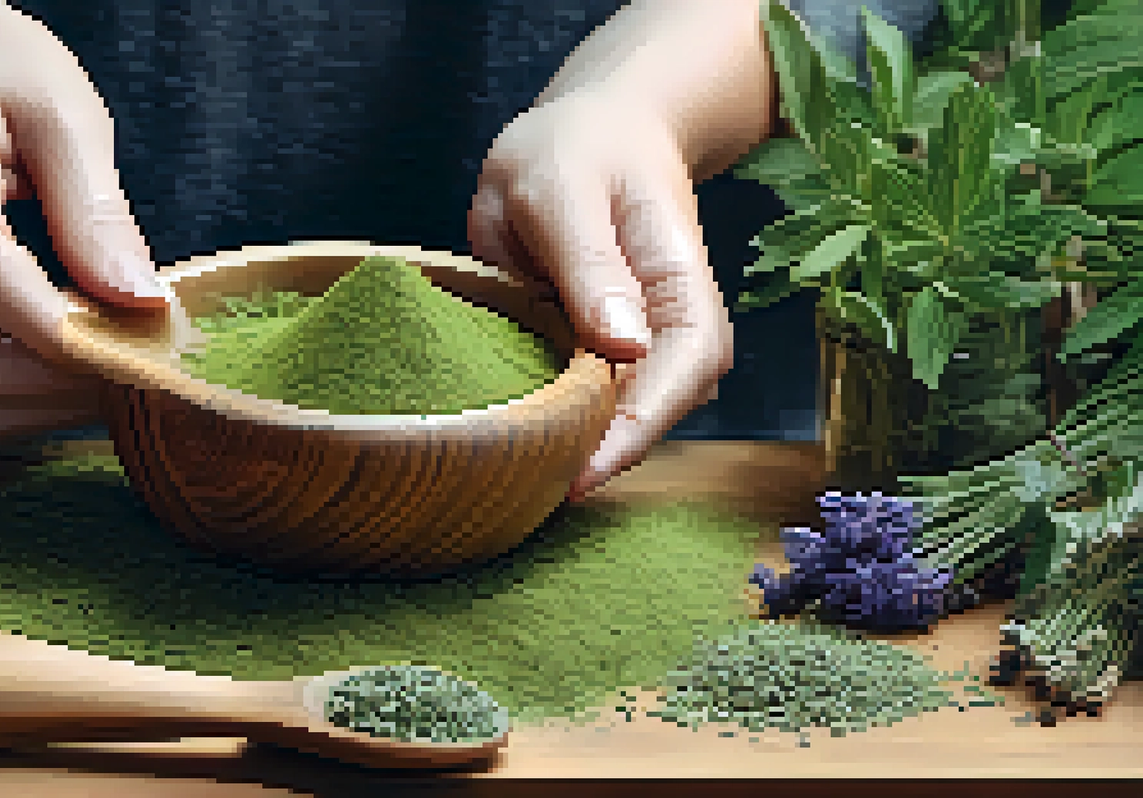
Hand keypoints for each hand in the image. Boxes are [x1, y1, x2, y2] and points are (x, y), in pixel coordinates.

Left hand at [470, 91, 733, 500]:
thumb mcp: (562, 188)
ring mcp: (649, 341)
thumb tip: (625, 346)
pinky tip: (524, 438)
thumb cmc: (576, 150)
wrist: (590, 134)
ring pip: (632, 416)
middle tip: (532, 485)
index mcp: (679, 278)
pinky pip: (599, 403)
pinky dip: (566, 425)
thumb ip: (589, 262)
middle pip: (663, 409)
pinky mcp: (614, 353)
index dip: (638, 429)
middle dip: (607, 454)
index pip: (684, 367)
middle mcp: (678, 322)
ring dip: (586, 446)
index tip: (581, 474)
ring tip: (523, 471)